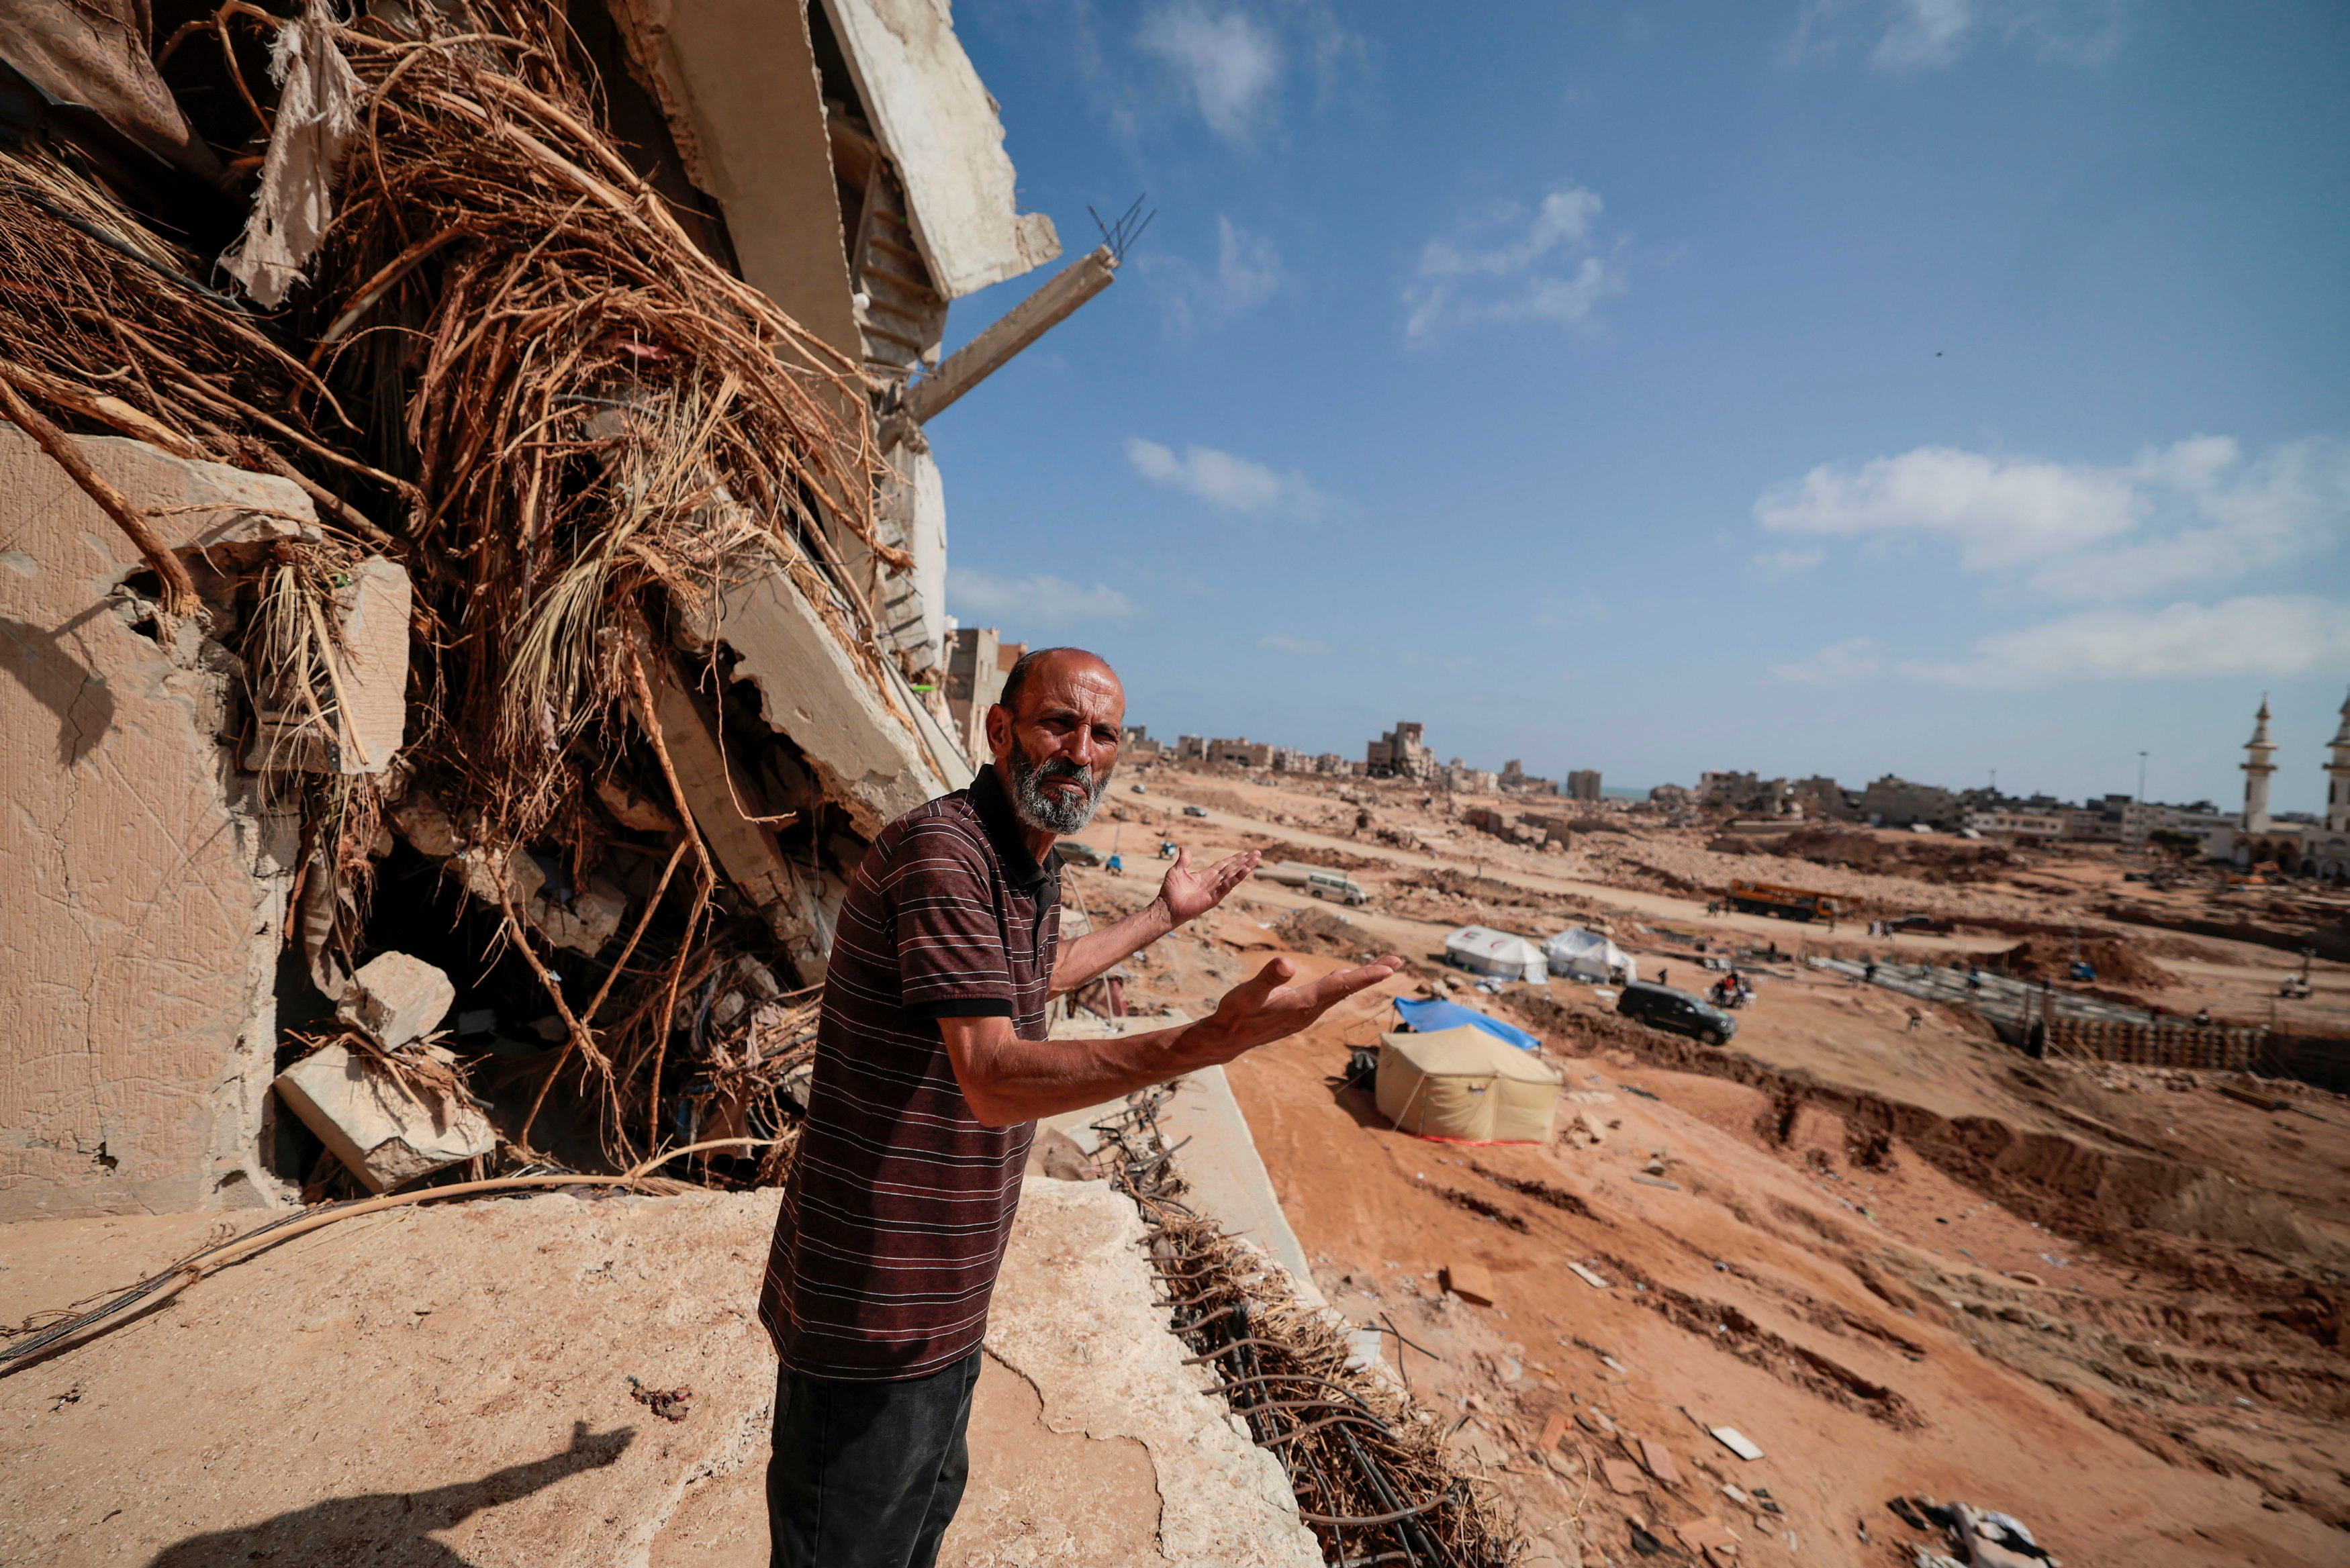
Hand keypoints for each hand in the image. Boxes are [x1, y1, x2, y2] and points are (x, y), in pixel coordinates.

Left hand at [1157, 845, 1259, 926]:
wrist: (1167, 907)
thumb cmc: (1170, 891)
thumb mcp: (1177, 870)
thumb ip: (1184, 860)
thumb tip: (1183, 848)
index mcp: (1206, 875)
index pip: (1224, 865)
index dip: (1235, 858)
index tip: (1245, 853)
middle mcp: (1213, 882)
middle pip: (1232, 868)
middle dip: (1245, 861)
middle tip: (1257, 853)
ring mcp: (1215, 890)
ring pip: (1234, 875)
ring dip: (1246, 867)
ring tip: (1257, 859)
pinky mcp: (1215, 897)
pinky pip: (1228, 885)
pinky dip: (1238, 878)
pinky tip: (1247, 870)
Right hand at [1188, 954, 1404, 1062]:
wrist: (1227, 1040)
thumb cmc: (1235, 1014)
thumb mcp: (1248, 993)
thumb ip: (1268, 978)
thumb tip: (1286, 963)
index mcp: (1303, 1004)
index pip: (1340, 987)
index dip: (1365, 976)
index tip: (1390, 968)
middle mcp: (1310, 1011)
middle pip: (1346, 989)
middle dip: (1371, 974)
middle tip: (1395, 961)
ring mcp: (1306, 1014)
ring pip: (1338, 993)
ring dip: (1358, 979)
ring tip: (1378, 967)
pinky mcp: (1299, 1014)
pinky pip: (1328, 996)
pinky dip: (1342, 984)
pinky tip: (1342, 977)